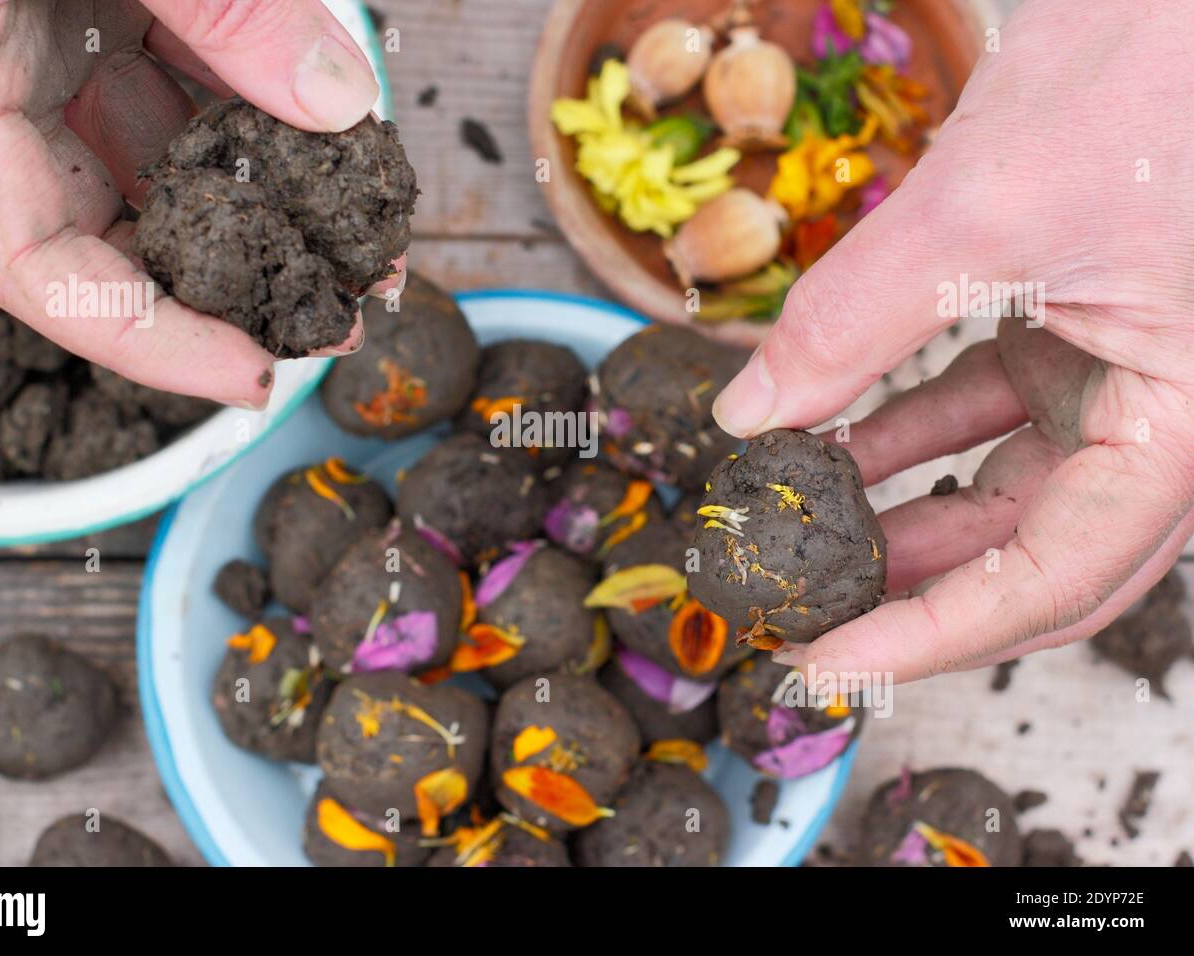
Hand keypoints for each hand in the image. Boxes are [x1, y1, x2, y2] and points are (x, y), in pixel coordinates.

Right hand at [0, 0, 400, 408]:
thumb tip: (340, 103)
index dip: (143, 341)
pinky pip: (201, 92)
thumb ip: (218, 1)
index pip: (38, 267)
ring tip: (375, 242)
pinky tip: (343, 143)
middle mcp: (11, 91)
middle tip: (350, 314)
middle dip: (238, 287)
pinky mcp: (121, 18)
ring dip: (275, 211)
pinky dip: (271, 120)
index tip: (251, 376)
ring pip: (177, 167)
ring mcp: (68, 54)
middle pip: (121, 235)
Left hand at [711, 0, 1193, 682]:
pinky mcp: (1073, 326)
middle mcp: (1163, 414)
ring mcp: (1119, 371)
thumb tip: (752, 416)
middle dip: (911, 589)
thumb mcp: (979, 210)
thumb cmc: (1154, 64)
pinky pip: (980, 410)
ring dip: (897, 514)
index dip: (933, 635)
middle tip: (800, 612)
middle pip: (1028, 551)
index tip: (827, 663)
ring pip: (1002, 489)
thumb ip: (854, 322)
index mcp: (1185, 420)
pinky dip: (900, 432)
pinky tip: (823, 447)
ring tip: (797, 539)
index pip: (1056, 578)